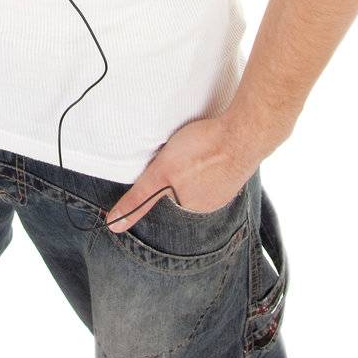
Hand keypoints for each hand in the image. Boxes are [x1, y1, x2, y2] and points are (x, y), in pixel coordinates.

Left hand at [105, 116, 255, 232]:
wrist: (244, 133)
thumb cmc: (201, 151)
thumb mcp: (160, 174)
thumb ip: (138, 201)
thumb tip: (114, 224)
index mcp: (193, 206)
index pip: (168, 195)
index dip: (163, 177)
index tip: (166, 162)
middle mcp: (212, 201)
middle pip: (185, 186)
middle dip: (180, 172)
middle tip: (180, 151)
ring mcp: (228, 184)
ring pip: (203, 175)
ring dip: (197, 163)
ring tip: (194, 145)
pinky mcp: (238, 164)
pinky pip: (220, 163)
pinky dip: (213, 155)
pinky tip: (211, 143)